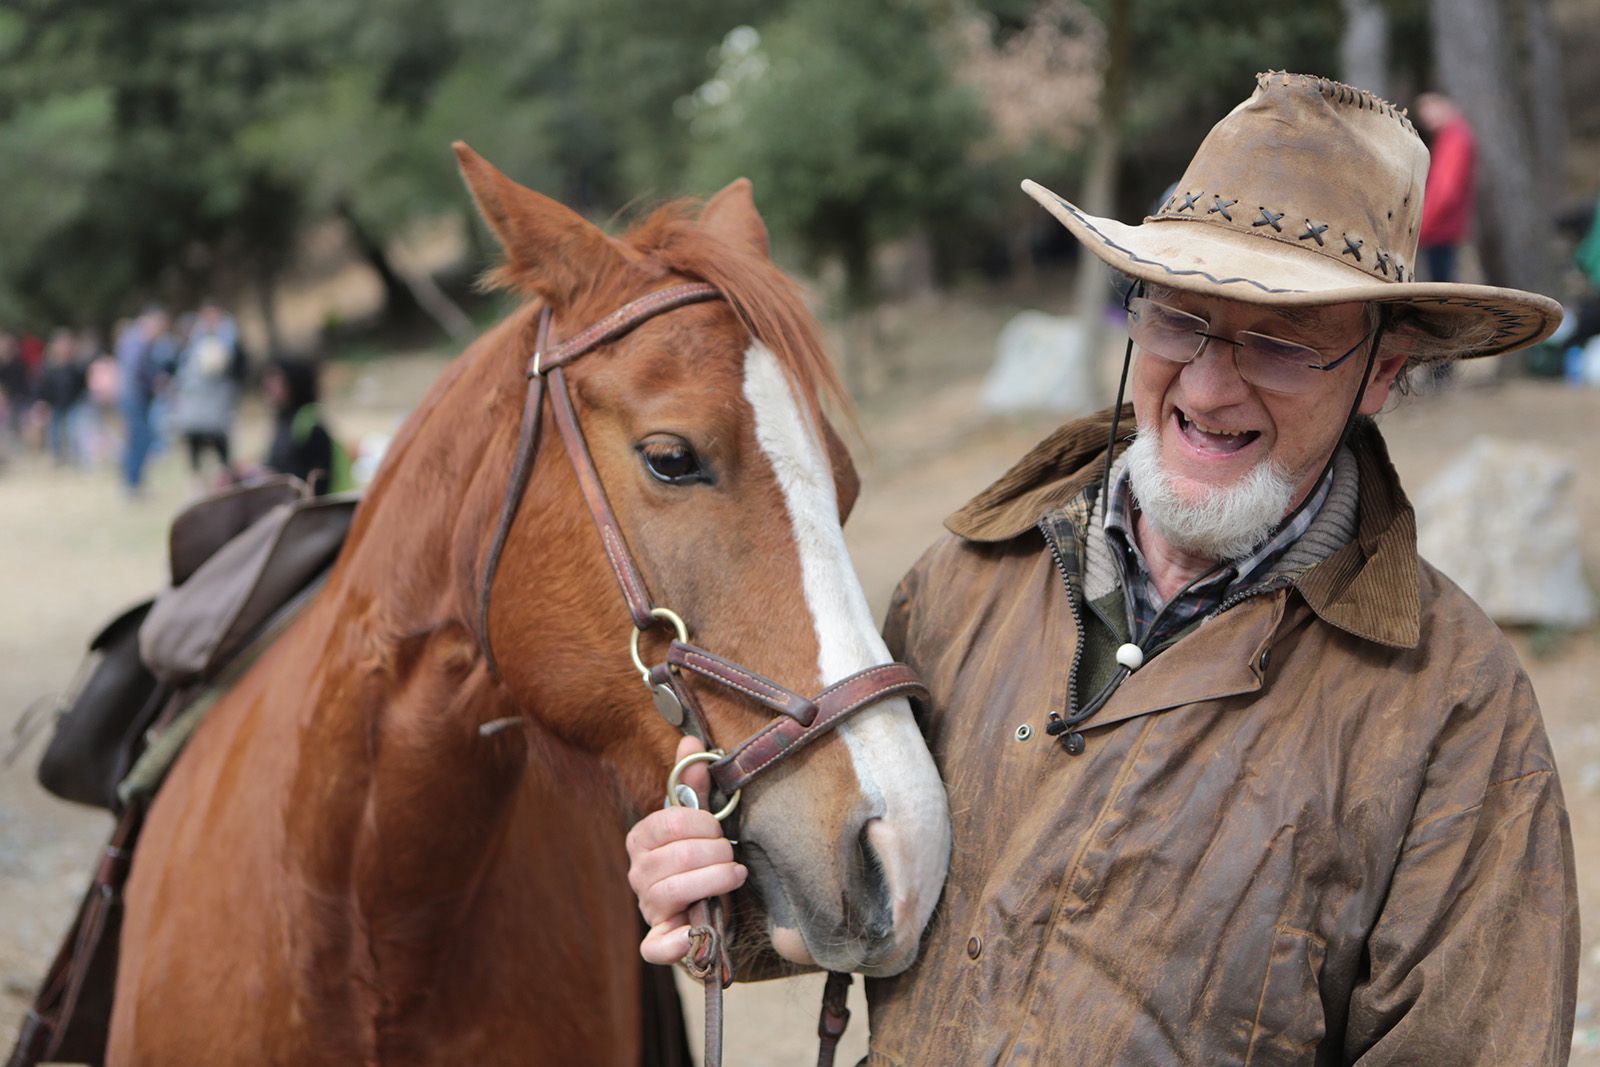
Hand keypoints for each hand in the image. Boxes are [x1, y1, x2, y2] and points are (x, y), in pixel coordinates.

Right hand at [625, 735, 747, 964]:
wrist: (713, 905)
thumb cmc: (703, 856)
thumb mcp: (700, 820)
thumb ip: (693, 783)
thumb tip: (691, 738)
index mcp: (643, 839)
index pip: (664, 824)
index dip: (698, 824)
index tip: (719, 828)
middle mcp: (638, 873)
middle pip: (670, 859)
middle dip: (711, 853)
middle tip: (732, 854)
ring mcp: (647, 908)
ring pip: (670, 893)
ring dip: (710, 882)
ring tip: (735, 875)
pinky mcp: (659, 942)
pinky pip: (655, 947)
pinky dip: (675, 942)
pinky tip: (697, 930)